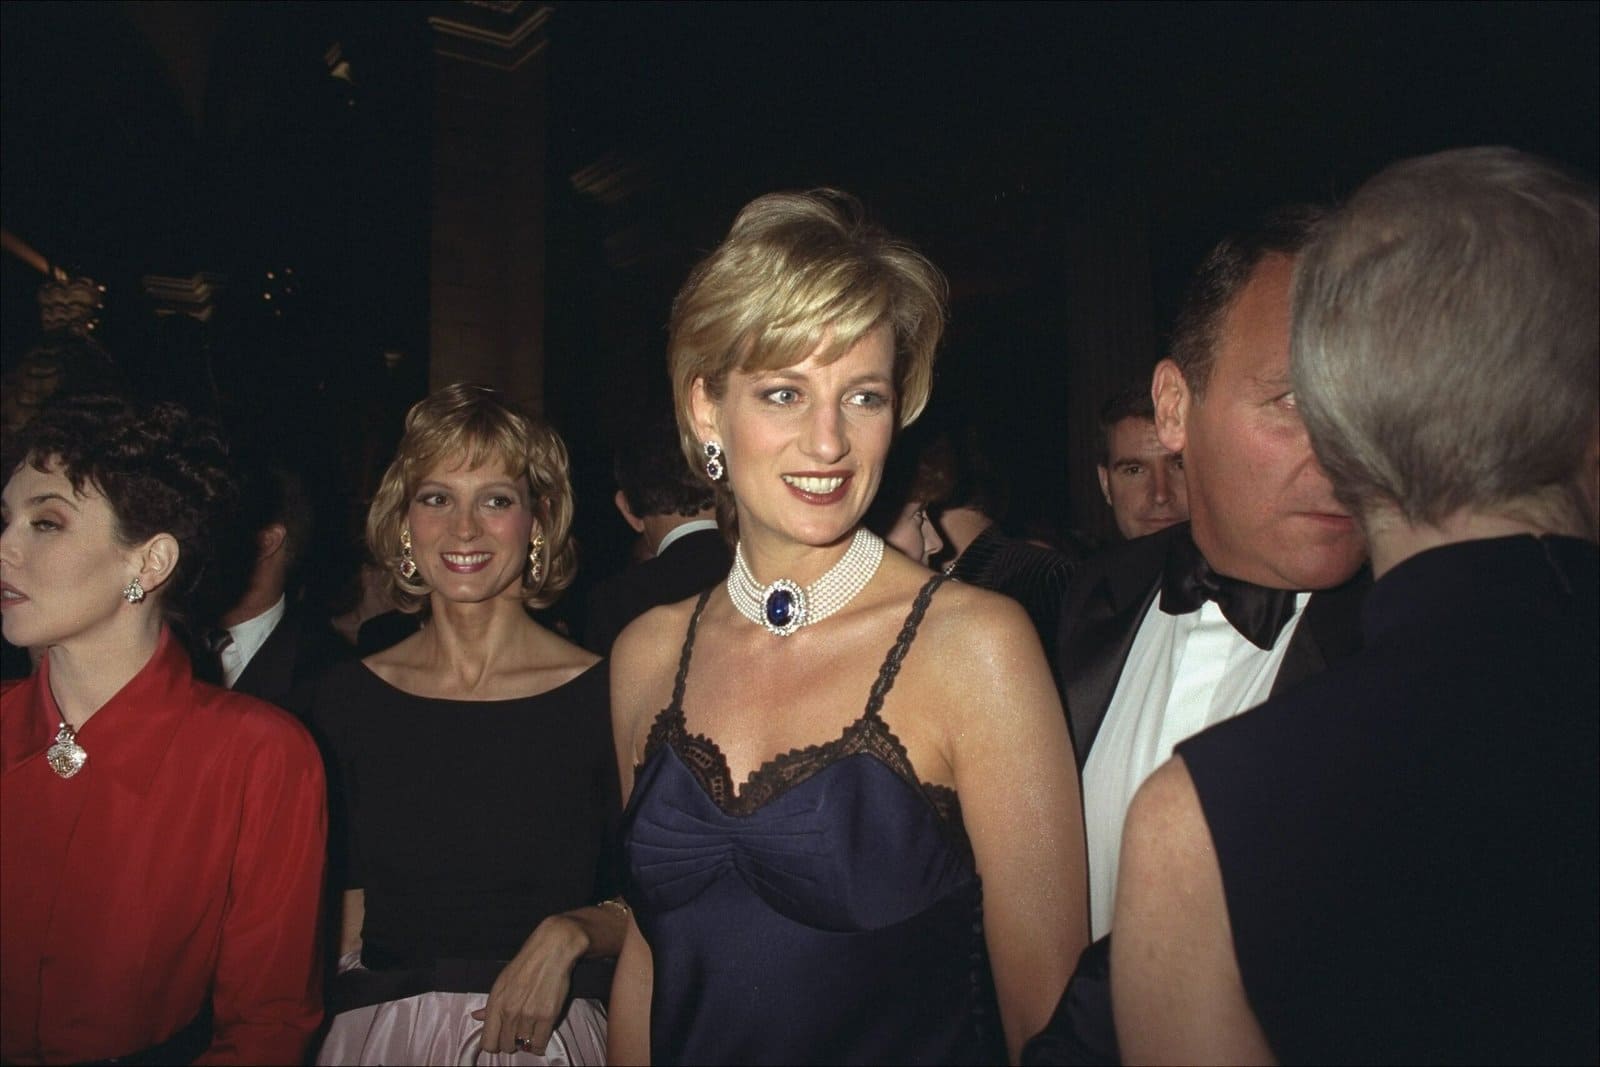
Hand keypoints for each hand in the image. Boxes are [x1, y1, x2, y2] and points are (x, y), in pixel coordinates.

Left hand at [472, 914, 587, 1054]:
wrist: (550, 951)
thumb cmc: (525, 964)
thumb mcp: (501, 982)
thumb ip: (489, 1005)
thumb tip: (476, 1017)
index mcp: (495, 1004)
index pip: (488, 1042)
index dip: (494, 1044)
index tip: (501, 1040)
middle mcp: (509, 1013)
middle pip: (506, 1046)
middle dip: (512, 1043)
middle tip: (517, 1034)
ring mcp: (528, 1016)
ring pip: (523, 1045)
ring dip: (526, 1041)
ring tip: (530, 1030)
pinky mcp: (547, 1017)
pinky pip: (539, 1044)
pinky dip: (538, 1045)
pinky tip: (538, 1037)